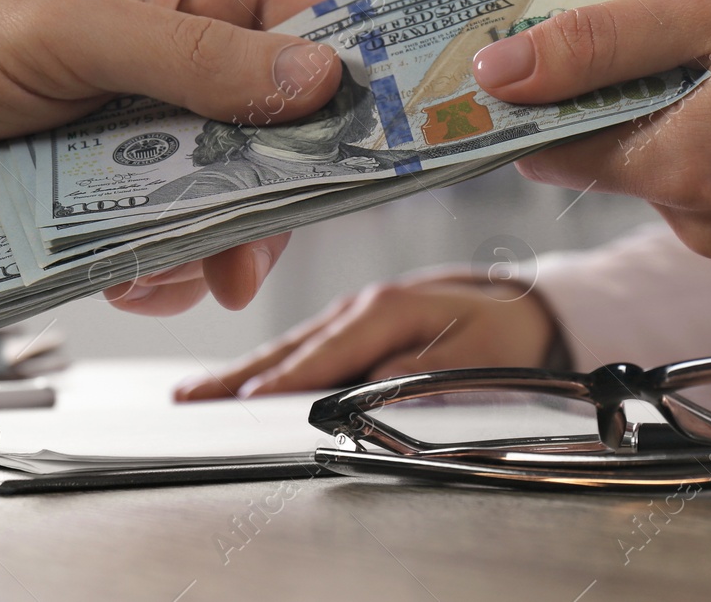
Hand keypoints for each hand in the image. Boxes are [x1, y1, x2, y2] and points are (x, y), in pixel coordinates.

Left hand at [0, 0, 341, 310]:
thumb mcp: (71, 29)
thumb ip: (195, 58)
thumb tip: (317, 78)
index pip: (301, 27)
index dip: (350, 78)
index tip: (388, 136)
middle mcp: (172, 71)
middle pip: (276, 136)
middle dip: (276, 194)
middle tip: (263, 244)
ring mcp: (137, 144)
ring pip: (227, 206)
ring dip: (215, 246)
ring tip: (180, 273)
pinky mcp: (100, 209)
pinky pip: (166, 252)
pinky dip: (160, 277)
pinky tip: (129, 283)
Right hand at [174, 267, 557, 399]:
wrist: (523, 307)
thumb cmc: (503, 335)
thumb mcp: (476, 358)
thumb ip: (419, 376)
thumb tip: (363, 392)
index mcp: (388, 309)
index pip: (323, 352)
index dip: (283, 381)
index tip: (245, 405)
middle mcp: (361, 306)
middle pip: (290, 348)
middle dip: (237, 376)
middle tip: (187, 401)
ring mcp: (352, 313)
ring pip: (287, 347)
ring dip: (240, 371)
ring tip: (192, 395)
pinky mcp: (352, 325)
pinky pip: (300, 348)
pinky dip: (264, 365)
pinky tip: (234, 382)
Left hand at [470, 0, 710, 273]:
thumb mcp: (708, 4)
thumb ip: (597, 43)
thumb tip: (499, 74)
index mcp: (694, 171)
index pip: (556, 148)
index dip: (535, 98)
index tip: (527, 56)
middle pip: (602, 161)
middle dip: (608, 100)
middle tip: (660, 41)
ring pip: (643, 177)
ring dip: (655, 121)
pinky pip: (688, 193)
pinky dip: (693, 146)